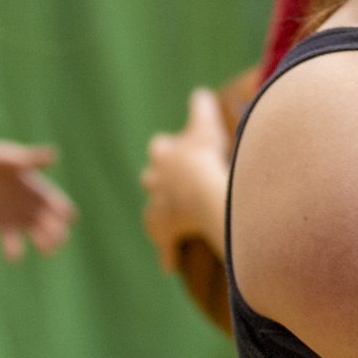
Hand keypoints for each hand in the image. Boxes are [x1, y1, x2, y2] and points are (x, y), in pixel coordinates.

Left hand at [0, 139, 76, 261]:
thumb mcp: (11, 160)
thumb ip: (31, 160)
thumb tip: (54, 154)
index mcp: (39, 189)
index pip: (58, 203)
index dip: (63, 211)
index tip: (66, 217)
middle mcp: (32, 205)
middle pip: (52, 223)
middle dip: (57, 232)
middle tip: (57, 239)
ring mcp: (18, 217)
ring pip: (38, 235)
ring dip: (44, 243)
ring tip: (46, 250)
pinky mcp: (2, 226)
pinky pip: (12, 242)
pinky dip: (14, 250)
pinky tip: (13, 256)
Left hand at [140, 88, 233, 268]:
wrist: (204, 187)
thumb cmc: (205, 154)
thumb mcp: (205, 124)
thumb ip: (200, 107)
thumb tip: (198, 92)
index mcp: (164, 155)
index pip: (161, 148)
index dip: (169, 150)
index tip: (174, 151)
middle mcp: (156, 181)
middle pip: (152, 180)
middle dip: (159, 182)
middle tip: (169, 186)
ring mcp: (160, 208)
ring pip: (153, 214)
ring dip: (160, 216)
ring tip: (164, 223)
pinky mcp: (167, 232)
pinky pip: (165, 246)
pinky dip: (167, 254)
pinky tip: (167, 265)